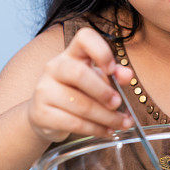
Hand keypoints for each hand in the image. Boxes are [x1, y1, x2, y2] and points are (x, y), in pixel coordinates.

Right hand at [27, 27, 133, 141]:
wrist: (44, 115)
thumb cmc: (76, 92)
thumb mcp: (96, 79)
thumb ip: (113, 75)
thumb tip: (128, 75)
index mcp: (71, 54)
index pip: (84, 38)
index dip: (101, 51)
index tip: (112, 69)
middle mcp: (54, 68)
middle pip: (79, 74)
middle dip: (103, 92)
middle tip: (118, 104)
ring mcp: (44, 90)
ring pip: (80, 104)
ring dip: (106, 117)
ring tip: (121, 123)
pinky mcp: (41, 113)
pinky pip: (73, 123)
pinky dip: (96, 129)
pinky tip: (107, 132)